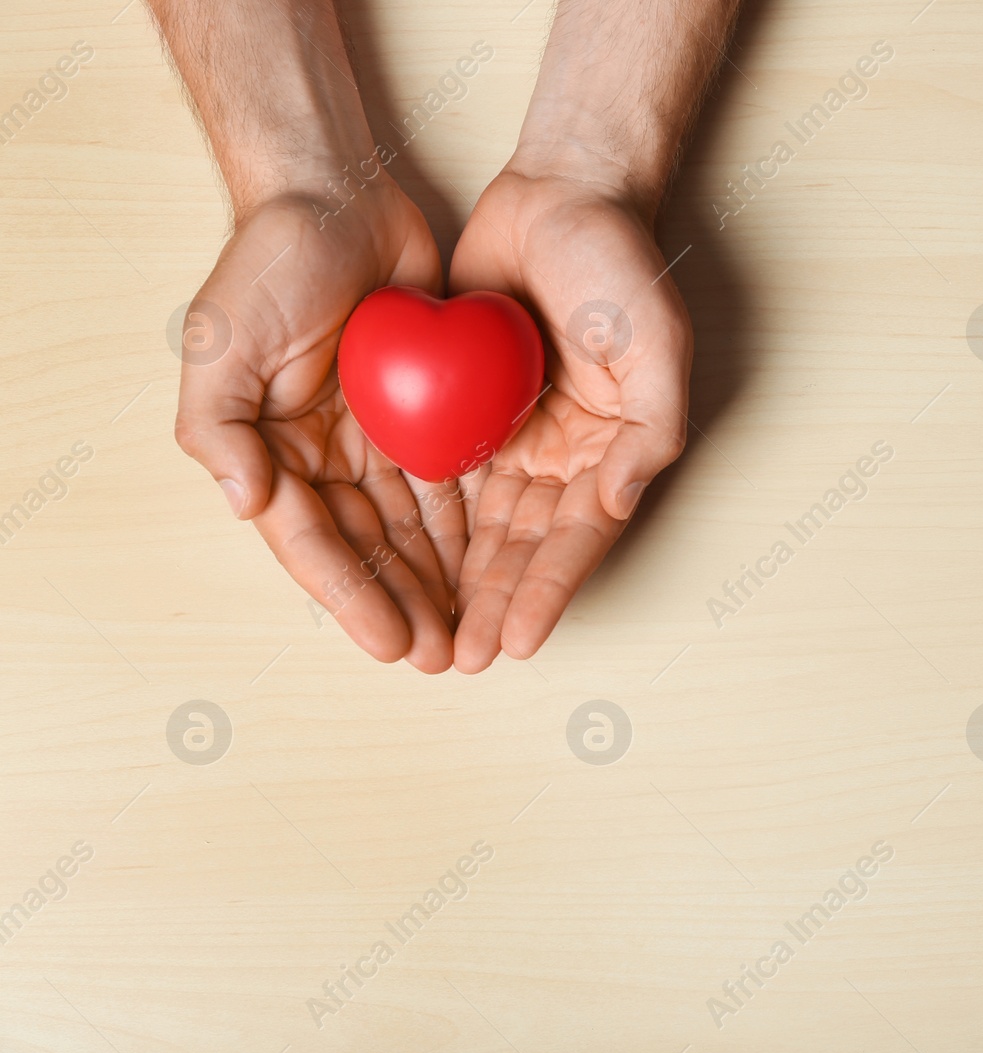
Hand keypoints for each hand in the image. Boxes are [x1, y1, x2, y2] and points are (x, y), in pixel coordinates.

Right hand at [175, 180, 464, 672]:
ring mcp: (379, 436)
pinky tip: (494, 566)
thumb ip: (219, 425)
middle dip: (406, 605)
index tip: (394, 645)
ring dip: (441, 581)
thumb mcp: (222, 340)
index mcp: (273, 452)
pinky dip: (468, 526)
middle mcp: (325, 455)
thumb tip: (246, 505)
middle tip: (444, 658)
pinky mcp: (427, 412)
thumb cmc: (270, 264)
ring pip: (415, 527)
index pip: (316, 543)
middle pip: (371, 549)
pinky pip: (451, 481)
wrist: (338, 196)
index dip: (353, 598)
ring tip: (472, 632)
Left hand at [448, 171, 690, 671]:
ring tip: (431, 635)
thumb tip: (618, 502)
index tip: (517, 642)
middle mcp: (563, 454)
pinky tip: (400, 563)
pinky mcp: (465, 406)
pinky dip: (427, 522)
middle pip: (525, 546)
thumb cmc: (617, 263)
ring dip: (460, 583)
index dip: (547, 592)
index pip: (577, 536)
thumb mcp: (657, 341)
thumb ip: (651, 427)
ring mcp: (513, 433)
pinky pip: (443, 474)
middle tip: (462, 659)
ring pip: (481, 525)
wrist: (559, 193)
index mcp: (612, 450)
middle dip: (495, 605)